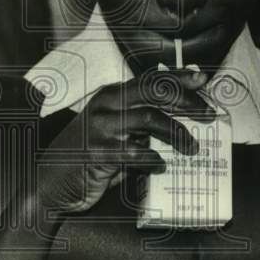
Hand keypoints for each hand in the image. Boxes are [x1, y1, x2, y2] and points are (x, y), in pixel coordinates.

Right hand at [34, 69, 214, 213]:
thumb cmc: (88, 156)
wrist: (52, 181)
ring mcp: (101, 127)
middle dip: (186, 101)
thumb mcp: (114, 132)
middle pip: (154, 92)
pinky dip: (154, 159)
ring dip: (177, 133)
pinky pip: (136, 151)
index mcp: (112, 95)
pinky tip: (160, 166)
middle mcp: (106, 104)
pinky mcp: (98, 151)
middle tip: (208, 114)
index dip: (179, 78)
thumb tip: (180, 119)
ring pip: (149, 118)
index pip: (151, 80)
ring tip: (192, 147)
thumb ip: (139, 124)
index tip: (203, 79)